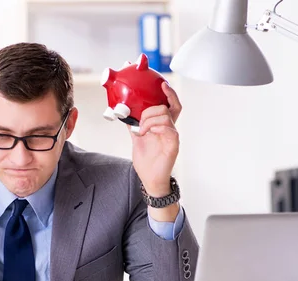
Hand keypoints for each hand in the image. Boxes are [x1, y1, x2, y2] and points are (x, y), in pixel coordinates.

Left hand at [130, 82, 181, 197]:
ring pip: (166, 116)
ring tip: (141, 131)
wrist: (149, 179)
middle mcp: (170, 129)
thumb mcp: (136, 139)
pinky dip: (157, 127)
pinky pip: (169, 129)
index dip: (169, 93)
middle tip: (140, 121)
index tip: (162, 84)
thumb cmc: (146, 161)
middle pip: (168, 107)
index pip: (171, 105)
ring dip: (149, 120)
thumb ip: (133, 126)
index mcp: (162, 126)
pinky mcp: (173, 145)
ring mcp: (172, 137)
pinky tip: (148, 133)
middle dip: (150, 110)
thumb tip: (124, 114)